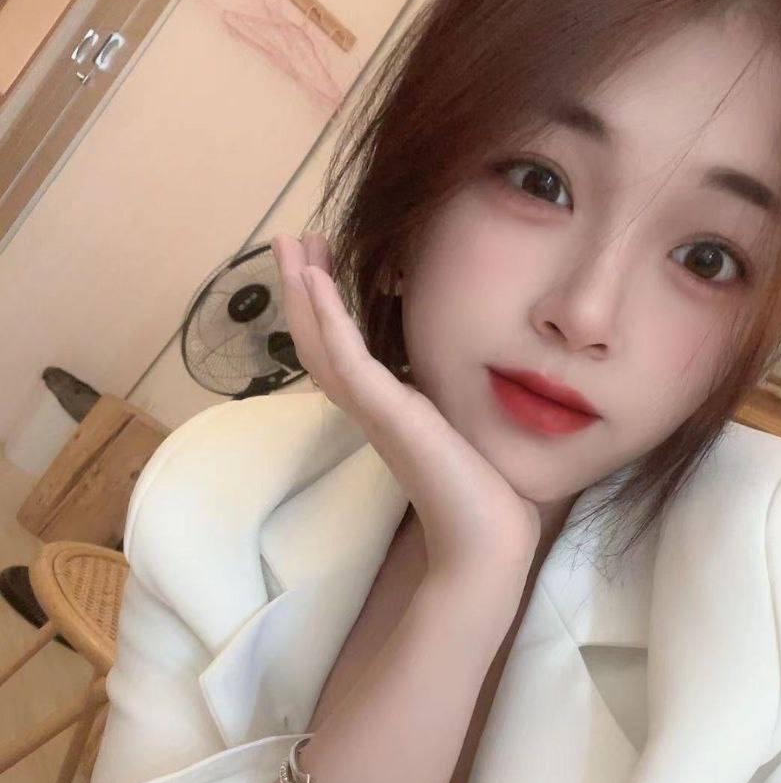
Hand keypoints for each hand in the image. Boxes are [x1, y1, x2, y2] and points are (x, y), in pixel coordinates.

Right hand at [272, 231, 542, 575]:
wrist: (488, 542)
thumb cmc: (486, 496)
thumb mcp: (464, 432)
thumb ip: (451, 406)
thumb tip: (468, 382)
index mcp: (386, 412)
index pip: (341, 351)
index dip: (323, 308)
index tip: (319, 263)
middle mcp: (370, 410)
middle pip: (318, 340)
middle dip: (303, 288)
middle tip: (291, 239)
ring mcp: (374, 412)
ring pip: (321, 342)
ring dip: (303, 290)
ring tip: (290, 242)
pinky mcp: (387, 414)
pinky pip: (346, 358)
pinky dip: (325, 317)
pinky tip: (312, 278)